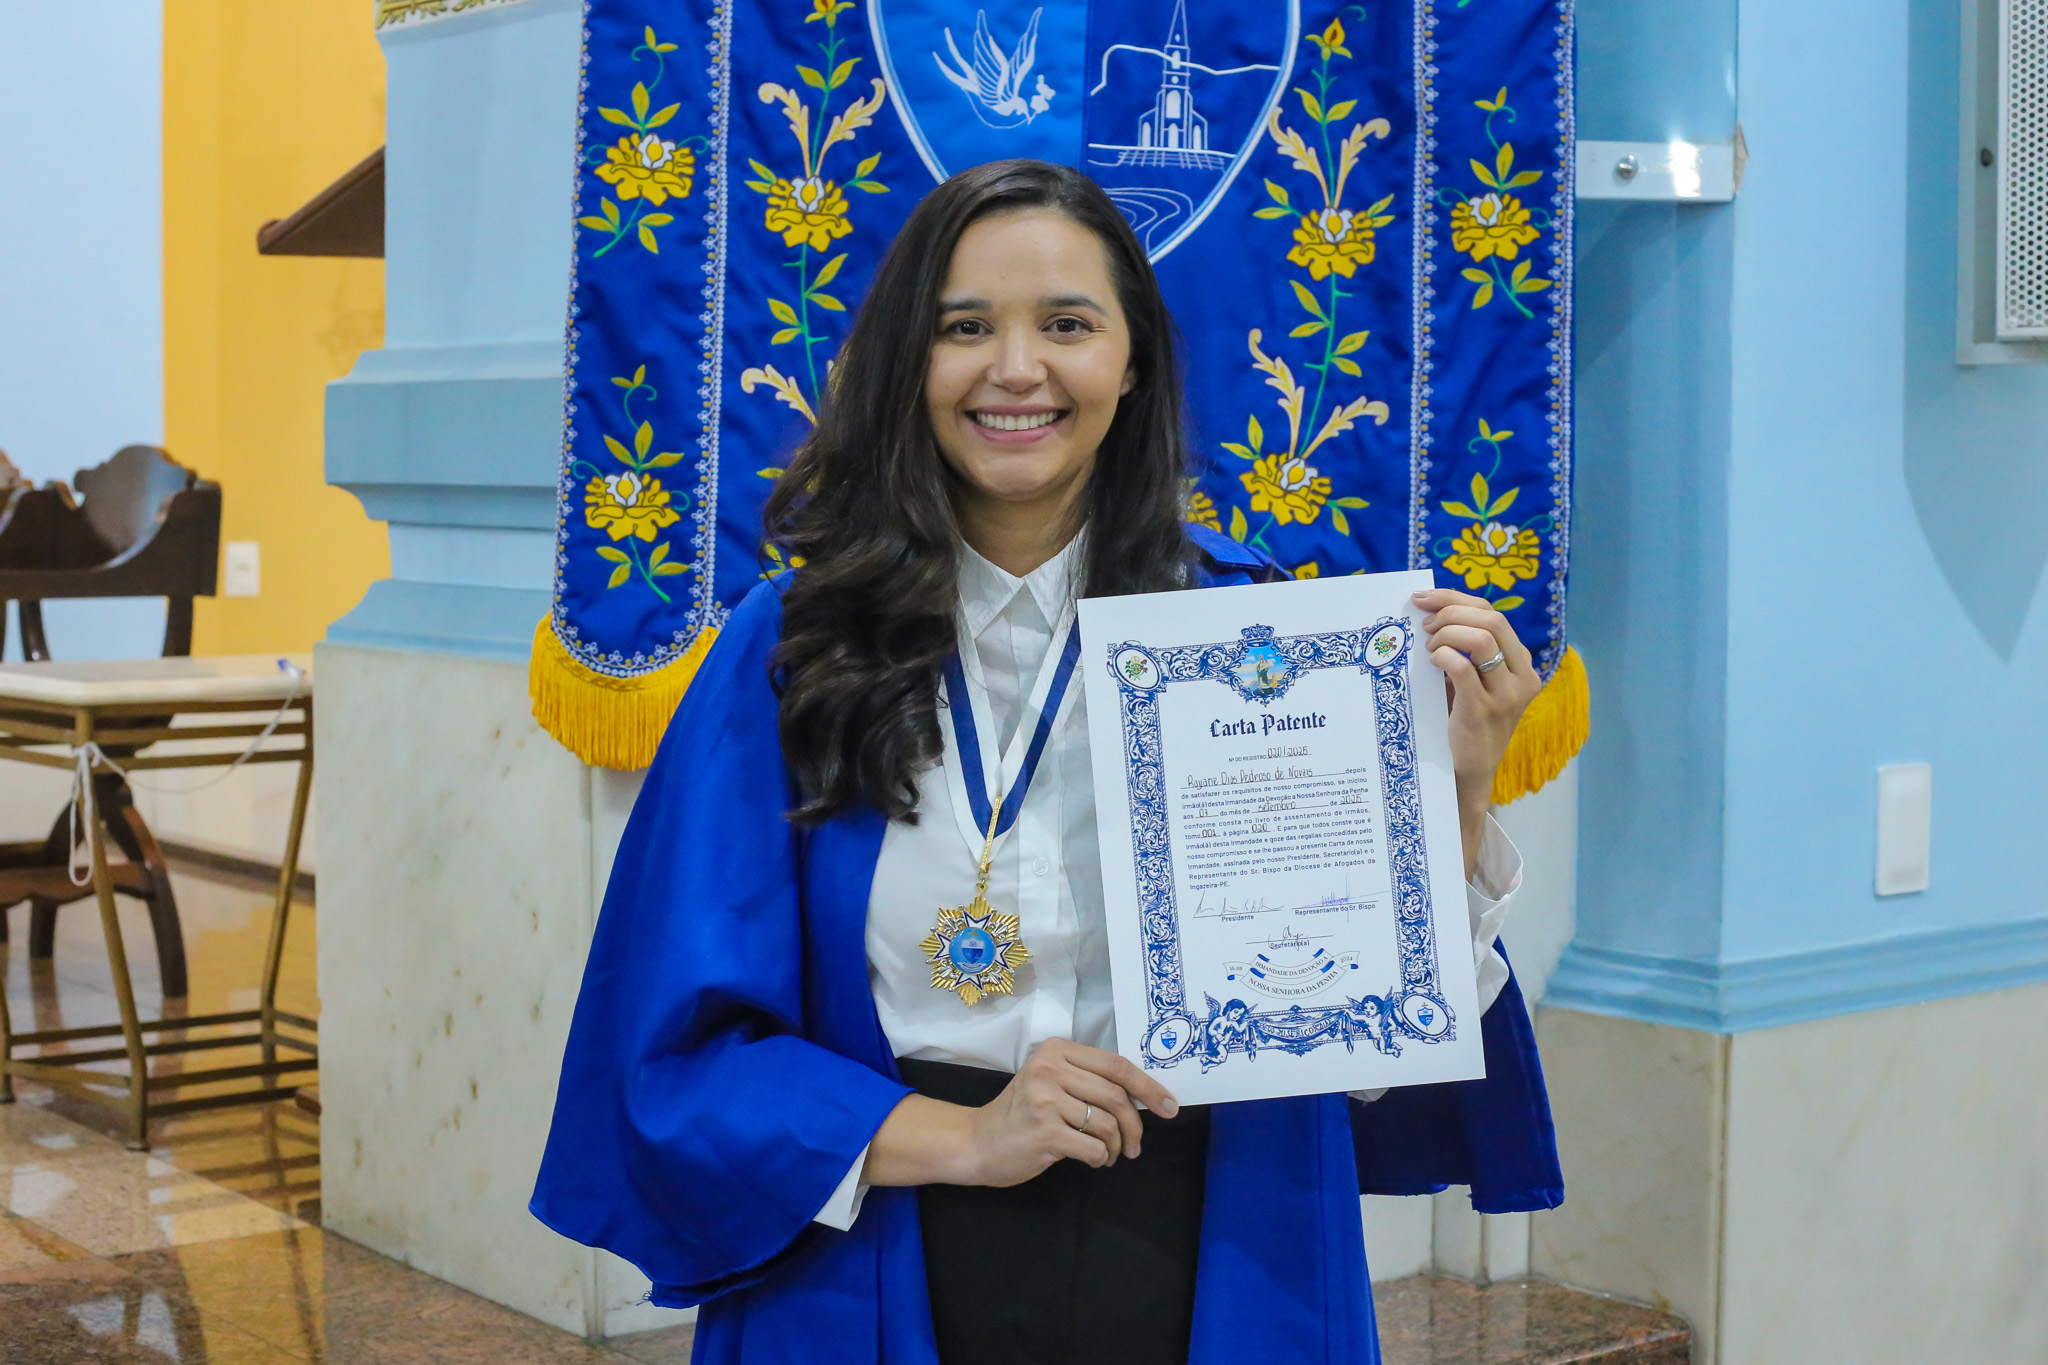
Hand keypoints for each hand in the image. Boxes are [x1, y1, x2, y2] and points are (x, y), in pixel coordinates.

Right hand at [965, 1038, 1180, 1185]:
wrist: (978, 1142)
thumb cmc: (1022, 1113)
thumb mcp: (1051, 1081)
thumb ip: (1089, 1080)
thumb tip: (1145, 1094)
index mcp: (1056, 1050)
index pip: (1116, 1065)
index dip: (1149, 1087)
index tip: (1170, 1106)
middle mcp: (1049, 1070)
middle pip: (1117, 1096)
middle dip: (1135, 1125)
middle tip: (1135, 1146)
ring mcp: (1045, 1101)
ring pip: (1108, 1124)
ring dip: (1116, 1146)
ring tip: (1108, 1154)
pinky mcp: (1045, 1133)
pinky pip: (1094, 1148)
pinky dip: (1101, 1159)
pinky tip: (1093, 1160)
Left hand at [1411, 588, 1541, 878]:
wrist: (1469, 772)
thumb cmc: (1465, 722)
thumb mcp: (1474, 681)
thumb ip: (1465, 649)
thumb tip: (1432, 610)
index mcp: (1523, 665)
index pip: (1495, 614)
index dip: (1457, 599)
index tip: (1425, 599)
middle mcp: (1523, 677)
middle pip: (1492, 620)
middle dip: (1451, 612)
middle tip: (1424, 624)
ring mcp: (1507, 696)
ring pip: (1481, 638)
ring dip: (1447, 632)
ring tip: (1428, 645)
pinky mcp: (1483, 711)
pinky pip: (1462, 668)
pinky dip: (1443, 656)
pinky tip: (1431, 661)